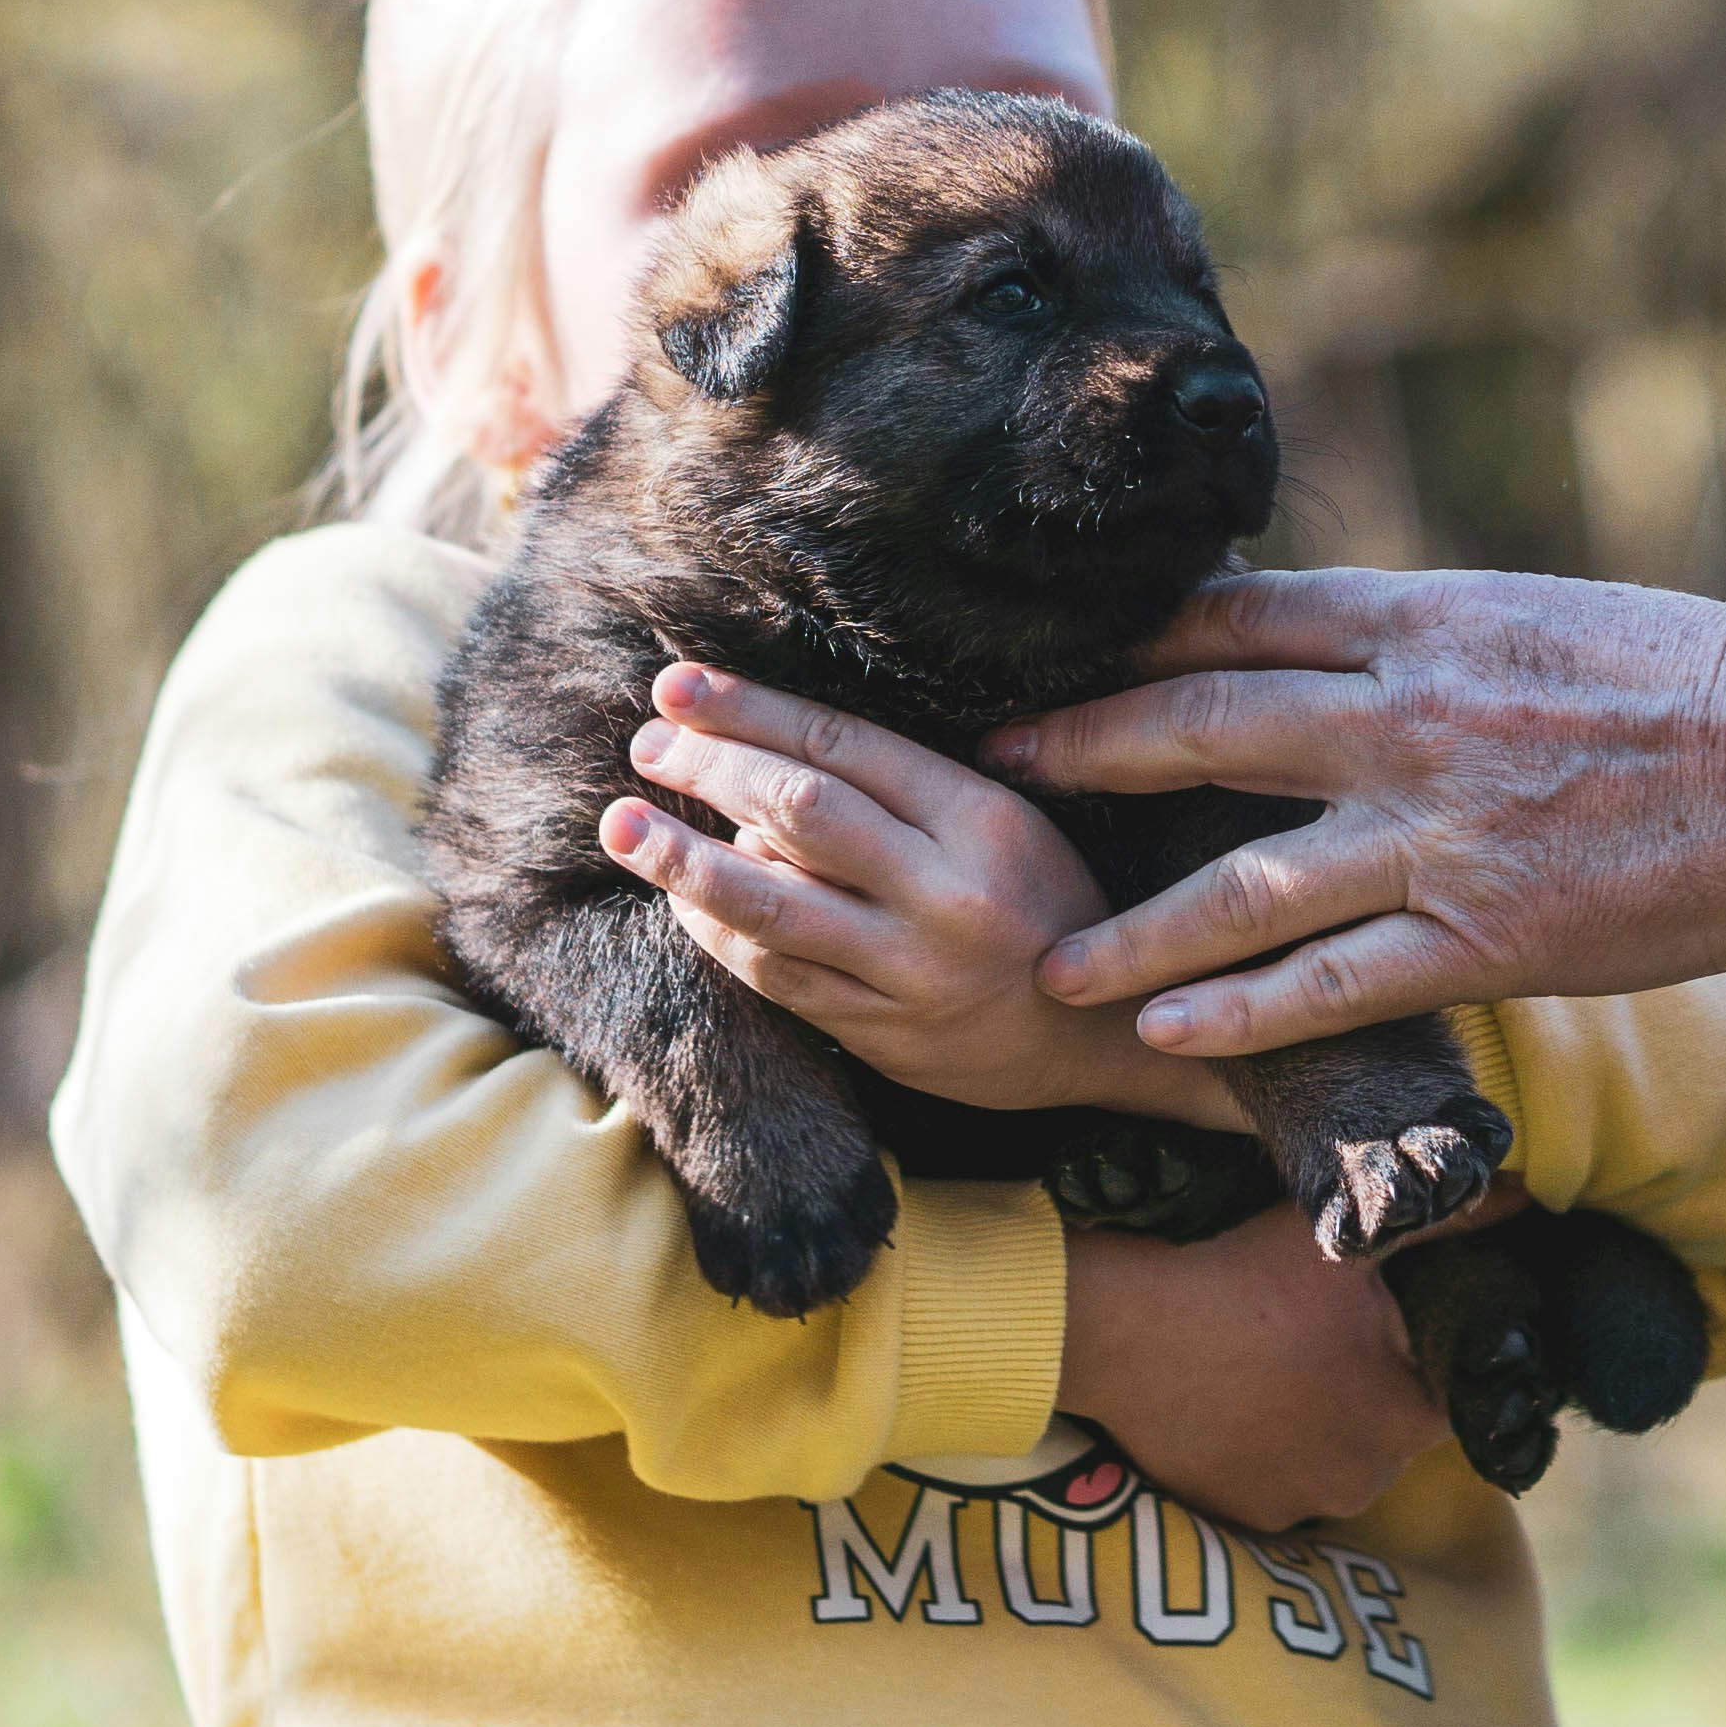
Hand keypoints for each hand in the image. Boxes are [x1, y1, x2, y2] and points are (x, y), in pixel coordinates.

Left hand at [607, 664, 1234, 1131]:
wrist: (1104, 1039)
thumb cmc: (1047, 908)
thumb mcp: (1011, 825)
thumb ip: (912, 790)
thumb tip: (773, 745)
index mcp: (984, 822)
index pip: (845, 748)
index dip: (752, 712)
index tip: (681, 687)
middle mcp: (947, 895)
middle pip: (801, 813)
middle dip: (709, 770)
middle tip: (646, 744)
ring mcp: (911, 972)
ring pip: (772, 905)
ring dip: (683, 862)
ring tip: (621, 826)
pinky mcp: (884, 1035)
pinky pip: (779, 976)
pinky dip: (719, 934)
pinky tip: (680, 903)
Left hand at [1002, 570, 1725, 1055]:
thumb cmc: (1705, 678)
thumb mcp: (1544, 616)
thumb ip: (1429, 640)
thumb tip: (1335, 646)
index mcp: (1426, 618)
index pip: (1233, 615)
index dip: (1128, 641)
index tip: (1050, 661)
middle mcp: (1410, 716)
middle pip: (1198, 725)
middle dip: (1081, 751)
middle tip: (988, 774)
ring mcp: (1443, 831)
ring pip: (1240, 879)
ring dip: (1132, 926)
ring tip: (1048, 960)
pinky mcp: (1492, 934)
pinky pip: (1333, 982)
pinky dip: (1239, 1013)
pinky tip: (1166, 1036)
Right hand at [1054, 1199, 1453, 1527]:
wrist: (1123, 1329)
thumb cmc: (1243, 1276)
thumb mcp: (1348, 1241)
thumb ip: (1446, 1222)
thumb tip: (1527, 1194)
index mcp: (1407, 1419)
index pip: (1448, 1390)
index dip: (1421, 1349)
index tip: (1379, 1318)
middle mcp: (1366, 1480)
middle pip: (1393, 1427)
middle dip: (1371, 1386)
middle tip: (1319, 1334)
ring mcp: (1302, 1506)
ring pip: (1337, 1456)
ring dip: (1321, 1422)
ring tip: (1275, 1364)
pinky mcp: (1245, 1516)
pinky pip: (1280, 1482)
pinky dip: (1269, 1451)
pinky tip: (1241, 1401)